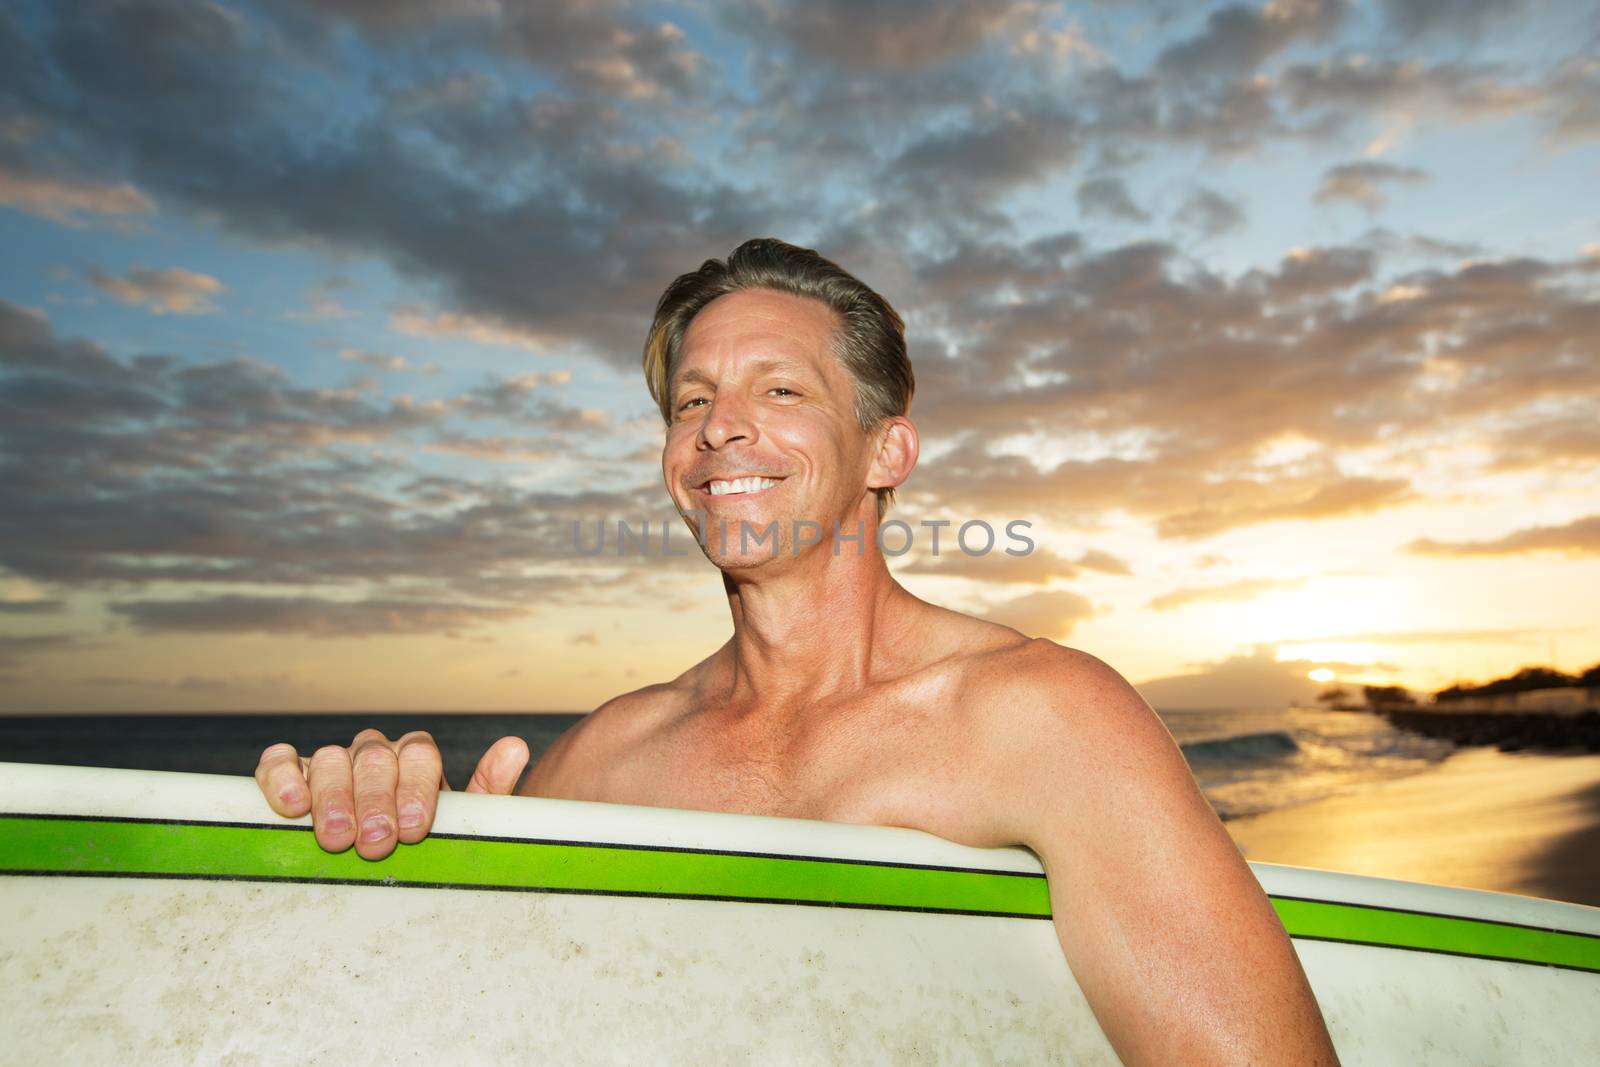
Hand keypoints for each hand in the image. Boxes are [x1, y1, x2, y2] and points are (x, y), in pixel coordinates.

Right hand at [254, 730, 530, 859]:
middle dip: (375, 801)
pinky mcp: (291, 775)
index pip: (419, 755)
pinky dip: (282, 777)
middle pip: (374, 758)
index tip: (413, 829)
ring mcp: (333, 762)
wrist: (382, 857)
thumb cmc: (422, 841)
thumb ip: (487, 790)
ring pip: (329, 758)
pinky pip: (279, 762)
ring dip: (333, 797)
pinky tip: (291, 806)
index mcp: (416, 759)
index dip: (416, 789)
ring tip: (336, 838)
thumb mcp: (461, 824)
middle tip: (374, 842)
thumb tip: (515, 747)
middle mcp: (375, 754)